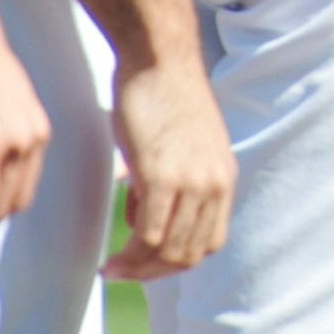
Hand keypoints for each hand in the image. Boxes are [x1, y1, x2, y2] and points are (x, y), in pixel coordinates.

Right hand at [99, 52, 234, 280]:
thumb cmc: (160, 96)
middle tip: (122, 273)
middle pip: (189, 254)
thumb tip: (142, 215)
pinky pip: (148, 235)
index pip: (210, 242)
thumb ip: (171, 182)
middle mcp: (214, 184)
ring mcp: (191, 182)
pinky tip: (110, 261)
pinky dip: (128, 257)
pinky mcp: (163, 177)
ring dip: (138, 269)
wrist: (159, 60)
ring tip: (112, 270)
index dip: (177, 261)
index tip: (146, 264)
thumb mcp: (180, 148)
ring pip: (168, 251)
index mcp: (223, 177)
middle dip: (153, 273)